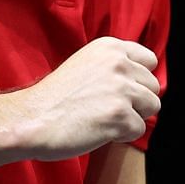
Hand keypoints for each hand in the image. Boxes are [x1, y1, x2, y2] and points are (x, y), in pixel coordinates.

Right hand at [16, 37, 159, 158]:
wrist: (31, 119)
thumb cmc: (54, 97)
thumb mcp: (85, 65)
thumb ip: (113, 67)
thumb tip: (144, 83)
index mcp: (110, 47)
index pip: (150, 61)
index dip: (139, 79)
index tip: (121, 90)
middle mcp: (119, 63)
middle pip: (153, 87)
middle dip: (137, 101)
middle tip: (107, 109)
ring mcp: (121, 89)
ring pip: (152, 107)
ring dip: (132, 117)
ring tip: (104, 119)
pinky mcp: (120, 115)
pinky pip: (139, 129)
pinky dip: (122, 135)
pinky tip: (99, 130)